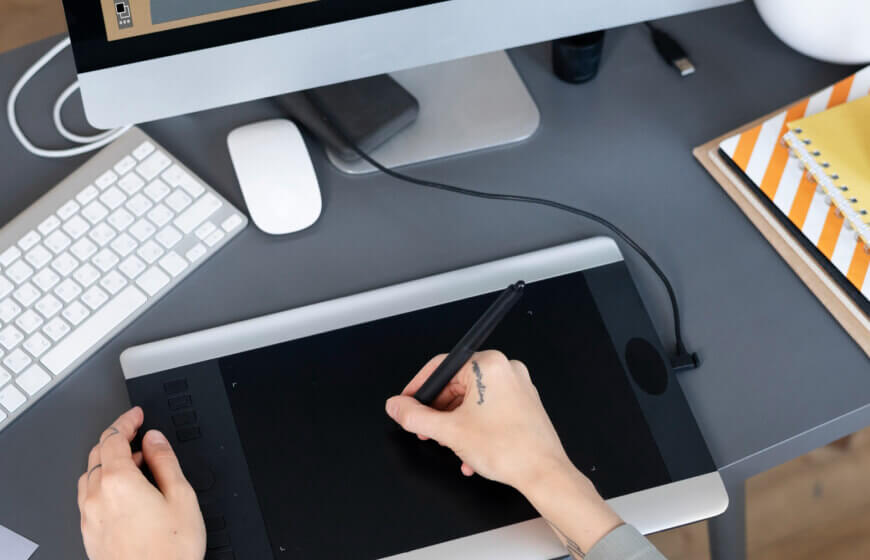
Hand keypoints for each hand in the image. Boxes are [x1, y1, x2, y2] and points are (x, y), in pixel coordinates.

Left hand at [77, 407, 205, 559]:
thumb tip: (154, 439)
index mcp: (119, 480)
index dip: (126, 420)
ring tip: (133, 462)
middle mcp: (97, 496)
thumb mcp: (181, 496)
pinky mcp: (89, 533)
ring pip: (90, 474)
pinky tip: (122, 491)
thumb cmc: (170, 550)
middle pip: (97, 453)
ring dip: (108, 460)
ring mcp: (89, 516)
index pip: (113, 437)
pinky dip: (102, 482)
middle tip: (136, 432)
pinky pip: (88, 496)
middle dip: (116, 438)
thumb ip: (165, 460)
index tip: (136, 414)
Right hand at [386, 351, 621, 556]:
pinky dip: (474, 426)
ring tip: (449, 446)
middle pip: (456, 384)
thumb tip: (397, 406)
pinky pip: (488, 408)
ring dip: (455, 424)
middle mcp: (505, 369)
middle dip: (438, 412)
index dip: (418, 389)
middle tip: (426, 430)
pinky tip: (468, 450)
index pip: (440, 368)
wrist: (543, 474)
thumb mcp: (449, 432)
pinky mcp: (523, 402)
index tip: (406, 404)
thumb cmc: (508, 449)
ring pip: (471, 400)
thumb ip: (416, 416)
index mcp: (488, 365)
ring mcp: (517, 385)